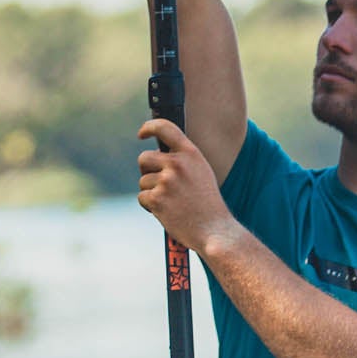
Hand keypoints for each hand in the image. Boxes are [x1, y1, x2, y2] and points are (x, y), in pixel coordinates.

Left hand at [137, 119, 236, 254]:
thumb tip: (157, 157)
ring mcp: (166, 181)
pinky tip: (165, 212)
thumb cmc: (208, 206)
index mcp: (191, 154)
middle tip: (157, 184)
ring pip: (143, 181)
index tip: (142, 133)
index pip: (165, 128)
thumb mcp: (202, 174)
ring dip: (151, 193)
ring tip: (171, 204)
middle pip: (144, 158)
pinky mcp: (157, 198)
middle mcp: (178, 164)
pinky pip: (142, 197)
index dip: (150, 127)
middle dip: (146, 170)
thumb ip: (184, 162)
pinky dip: (149, 206)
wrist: (214, 230)